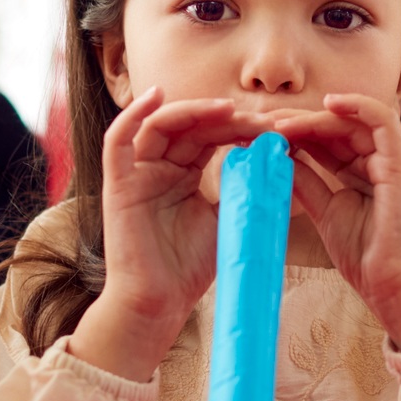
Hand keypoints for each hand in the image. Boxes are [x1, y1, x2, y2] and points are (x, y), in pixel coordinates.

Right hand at [71, 88, 270, 380]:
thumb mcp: (229, 220)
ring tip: (227, 109)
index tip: (275, 130)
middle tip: (262, 121)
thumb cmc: (191, 268)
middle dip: (227, 119)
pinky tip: (156, 96)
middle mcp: (159, 168)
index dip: (241, 127)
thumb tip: (283, 164)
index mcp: (184, 175)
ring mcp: (137, 173)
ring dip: (193, 111)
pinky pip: (118, 140)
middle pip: (191, 126)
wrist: (160, 305)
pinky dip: (133, 114)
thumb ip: (246, 190)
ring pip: (159, 125)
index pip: (212, 136)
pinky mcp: (117, 184)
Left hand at [275, 96, 400, 350]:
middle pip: (339, 127)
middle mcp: (384, 162)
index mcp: (368, 173)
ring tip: (281, 124)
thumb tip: (280, 160)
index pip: (330, 141)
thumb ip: (308, 184)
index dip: (298, 134)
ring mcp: (395, 161)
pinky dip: (357, 107)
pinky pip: (382, 122)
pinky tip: (328, 104)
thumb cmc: (367, 258)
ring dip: (316, 118)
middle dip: (300, 122)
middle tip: (264, 124)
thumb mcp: (327, 212)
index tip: (262, 136)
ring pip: (354, 122)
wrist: (393, 287)